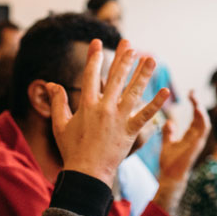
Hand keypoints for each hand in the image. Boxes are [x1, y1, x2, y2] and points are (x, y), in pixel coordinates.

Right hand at [47, 40, 166, 184]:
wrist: (87, 173)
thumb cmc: (72, 149)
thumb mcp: (60, 124)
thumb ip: (57, 102)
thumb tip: (51, 84)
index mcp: (87, 105)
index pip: (91, 75)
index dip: (95, 57)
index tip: (98, 42)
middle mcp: (104, 108)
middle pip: (115, 78)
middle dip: (123, 59)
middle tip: (130, 45)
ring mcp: (119, 119)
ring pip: (133, 91)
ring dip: (143, 74)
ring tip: (151, 59)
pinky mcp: (131, 131)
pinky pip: (146, 115)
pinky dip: (156, 104)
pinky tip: (165, 92)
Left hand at [150, 99, 210, 215]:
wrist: (169, 177)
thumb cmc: (169, 162)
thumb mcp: (168, 143)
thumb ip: (169, 133)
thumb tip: (169, 122)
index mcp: (191, 136)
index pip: (196, 117)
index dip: (195, 104)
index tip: (191, 93)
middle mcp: (196, 138)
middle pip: (202, 117)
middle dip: (199, 103)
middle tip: (193, 91)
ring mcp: (198, 142)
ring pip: (205, 123)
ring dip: (201, 110)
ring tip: (195, 99)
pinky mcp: (196, 146)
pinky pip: (203, 131)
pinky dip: (202, 120)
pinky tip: (197, 110)